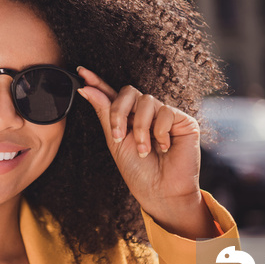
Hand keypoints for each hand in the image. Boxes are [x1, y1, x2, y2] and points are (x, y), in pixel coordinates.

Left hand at [77, 67, 216, 238]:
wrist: (160, 191)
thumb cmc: (138, 171)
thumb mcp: (115, 141)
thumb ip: (104, 113)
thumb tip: (87, 88)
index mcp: (128, 118)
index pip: (113, 95)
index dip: (98, 83)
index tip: (81, 72)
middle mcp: (146, 114)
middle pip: (129, 92)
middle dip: (119, 112)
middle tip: (118, 136)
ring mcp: (165, 116)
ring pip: (147, 101)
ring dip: (140, 129)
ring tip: (144, 150)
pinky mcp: (183, 120)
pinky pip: (166, 112)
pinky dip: (160, 132)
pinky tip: (164, 147)